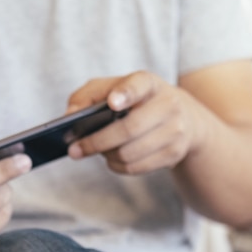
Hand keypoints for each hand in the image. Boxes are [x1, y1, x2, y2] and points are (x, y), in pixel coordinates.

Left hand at [66, 71, 206, 174]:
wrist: (182, 117)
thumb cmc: (134, 102)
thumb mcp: (112, 89)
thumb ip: (86, 97)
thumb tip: (69, 116)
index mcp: (149, 83)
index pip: (139, 86)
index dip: (125, 94)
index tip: (111, 103)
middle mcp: (167, 104)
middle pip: (129, 129)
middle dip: (96, 142)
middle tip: (74, 150)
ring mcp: (175, 130)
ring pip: (130, 153)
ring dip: (106, 156)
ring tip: (97, 151)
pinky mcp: (174, 153)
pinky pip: (136, 167)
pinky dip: (117, 166)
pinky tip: (112, 158)